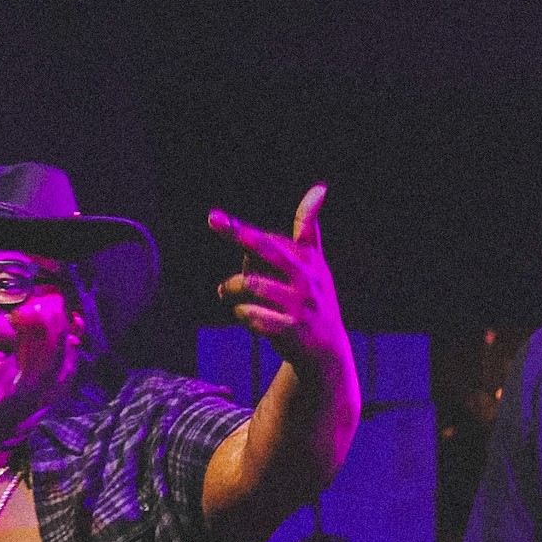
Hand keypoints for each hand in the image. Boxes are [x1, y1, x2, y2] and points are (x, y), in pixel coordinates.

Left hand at [209, 184, 349, 371]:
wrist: (328, 353)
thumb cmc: (313, 300)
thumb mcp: (315, 263)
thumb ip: (309, 228)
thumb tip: (320, 188)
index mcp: (306, 258)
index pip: (269, 239)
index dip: (240, 229)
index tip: (213, 216)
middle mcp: (306, 277)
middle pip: (265, 249)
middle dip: (238, 234)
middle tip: (212, 219)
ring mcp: (300, 303)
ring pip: (251, 285)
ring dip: (232, 290)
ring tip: (227, 293)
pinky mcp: (293, 329)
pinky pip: (254, 316)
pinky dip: (243, 315)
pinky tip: (245, 316)